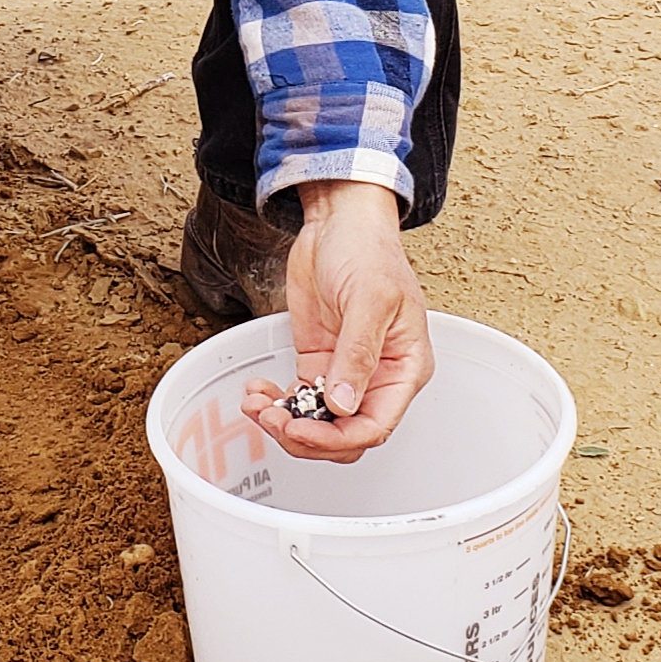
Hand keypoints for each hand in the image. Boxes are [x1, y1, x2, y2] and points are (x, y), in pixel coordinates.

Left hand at [237, 180, 432, 463]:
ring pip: (318, 424)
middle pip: (344, 435)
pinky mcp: (317, 362)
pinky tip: (257, 393)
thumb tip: (343, 403)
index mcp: (404, 369)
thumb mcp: (369, 299)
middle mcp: (377, 378)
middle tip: (271, 418)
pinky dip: (276, 403)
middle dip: (305, 435)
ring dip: (285, 423)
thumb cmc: (369, 251)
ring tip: (256, 404)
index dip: (338, 439)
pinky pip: (298, 400)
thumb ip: (358, 354)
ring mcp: (344, 372)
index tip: (302, 431)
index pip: (375, 426)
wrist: (339, 221)